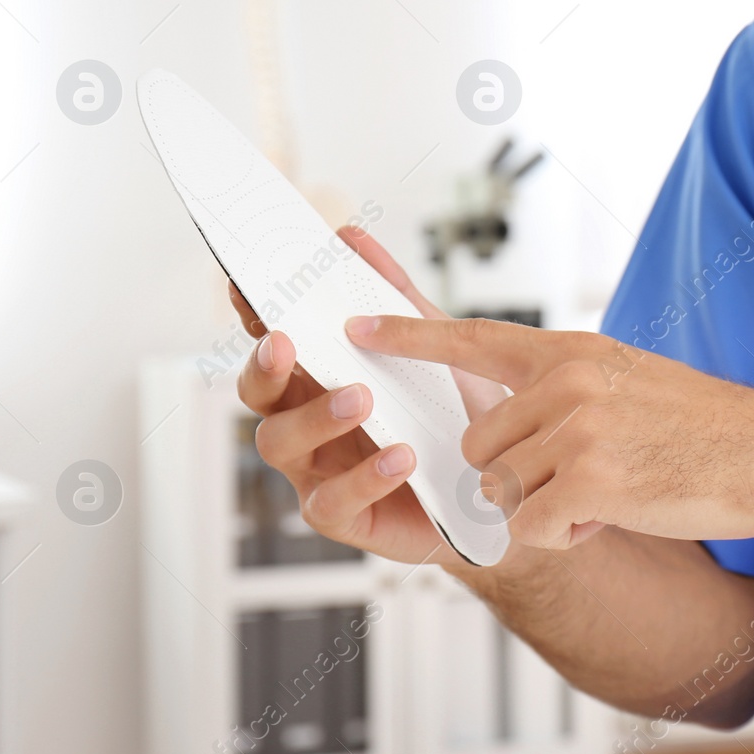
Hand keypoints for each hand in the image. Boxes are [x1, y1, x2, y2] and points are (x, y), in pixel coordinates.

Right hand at [230, 225, 511, 565]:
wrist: (505, 489)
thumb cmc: (458, 414)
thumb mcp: (437, 345)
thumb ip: (395, 296)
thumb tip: (351, 235)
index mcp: (319, 376)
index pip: (273, 340)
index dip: (253, 314)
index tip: (248, 285)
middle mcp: (306, 421)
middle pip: (258, 392)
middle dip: (263, 365)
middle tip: (286, 342)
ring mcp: (318, 471)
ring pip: (280, 443)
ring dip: (316, 416)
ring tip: (362, 397)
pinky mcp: (345, 518)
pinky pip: (333, 501)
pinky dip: (364, 477)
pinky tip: (400, 456)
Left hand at [344, 315, 753, 548]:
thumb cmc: (708, 429)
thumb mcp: (630, 382)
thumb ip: (566, 392)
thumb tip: (509, 430)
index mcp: (574, 351)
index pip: (474, 339)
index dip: (410, 337)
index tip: (358, 330)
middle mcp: (567, 381)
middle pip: (481, 447)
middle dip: (519, 478)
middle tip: (586, 479)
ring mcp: (576, 429)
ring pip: (502, 490)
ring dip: (546, 509)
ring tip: (610, 494)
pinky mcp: (589, 480)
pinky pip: (534, 526)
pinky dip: (570, 535)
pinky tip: (617, 516)